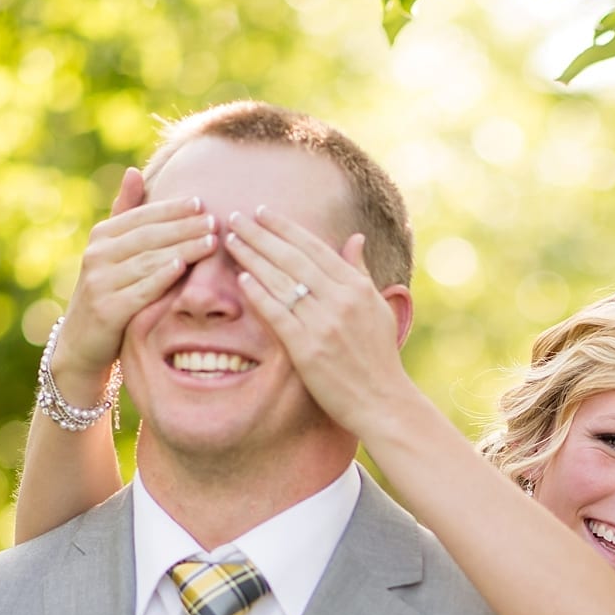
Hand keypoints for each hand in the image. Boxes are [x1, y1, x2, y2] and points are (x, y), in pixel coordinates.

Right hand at [51, 169, 215, 398]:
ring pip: (147, 260)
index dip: (171, 209)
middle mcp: (97, 255)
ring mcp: (100, 282)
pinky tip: (182, 267)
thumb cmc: (108, 291)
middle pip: (148, 236)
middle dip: (183, 227)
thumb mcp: (112, 252)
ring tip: (210, 240)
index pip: (142, 216)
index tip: (201, 202)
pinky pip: (139, 290)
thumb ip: (125, 215)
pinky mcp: (107, 310)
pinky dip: (160, 277)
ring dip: (181, 248)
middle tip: (214, 220)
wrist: (82, 343)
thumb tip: (134, 171)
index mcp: (101, 237)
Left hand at [224, 207, 418, 437]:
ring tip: (231, 241)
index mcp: (357, 287)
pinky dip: (259, 294)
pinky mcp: (308, 349)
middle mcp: (341, 300)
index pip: (314, 248)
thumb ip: (360, 272)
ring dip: (253, 258)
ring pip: (282, 282)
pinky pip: (278, 314)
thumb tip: (356, 239)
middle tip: (235, 217)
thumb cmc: (379, 356)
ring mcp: (324, 324)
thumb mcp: (378, 307)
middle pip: (293, 258)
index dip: (285, 228)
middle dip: (261, 235)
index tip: (262, 213)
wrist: (382, 401)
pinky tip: (241, 278)